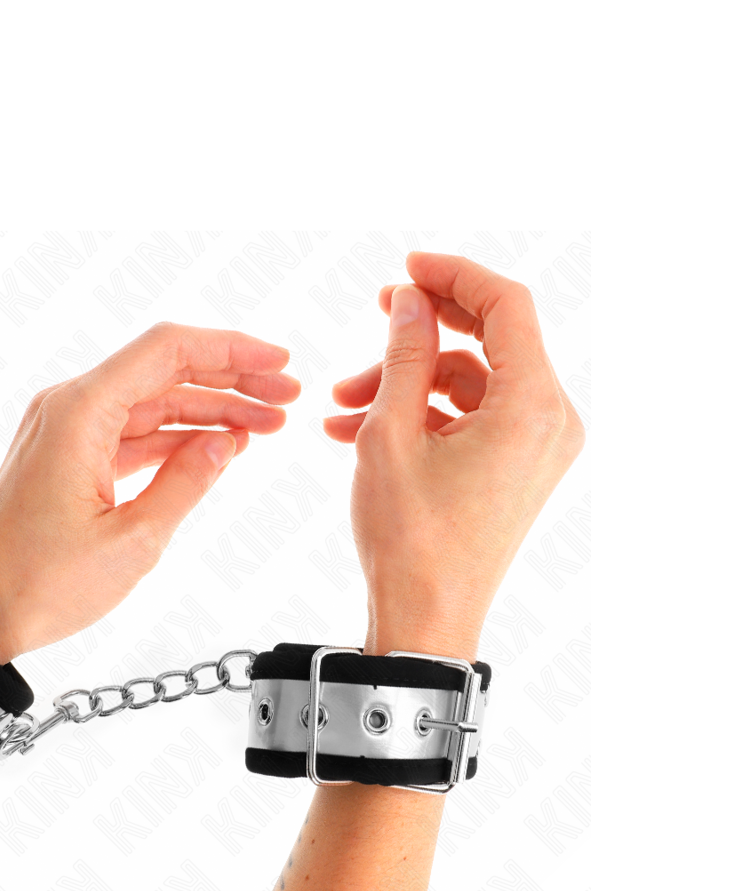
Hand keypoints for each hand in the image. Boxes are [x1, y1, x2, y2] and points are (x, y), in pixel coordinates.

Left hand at [0, 322, 298, 661]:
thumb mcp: (132, 540)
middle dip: (230, 380)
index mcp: (80, 413)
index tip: (280, 362)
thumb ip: (185, 484)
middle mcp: (69, 408)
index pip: (167, 351)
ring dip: (209, 411)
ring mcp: (64, 431)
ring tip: (267, 424)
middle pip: (163, 371)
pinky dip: (175, 438)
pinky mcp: (65, 458)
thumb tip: (227, 442)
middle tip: (287, 395)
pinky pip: (131, 433)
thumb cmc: (40, 584)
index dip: (231, 350)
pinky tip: (219, 447)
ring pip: (152, 403)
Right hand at [323, 252, 584, 659]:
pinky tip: (357, 427)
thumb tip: (410, 300)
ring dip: (407, 382)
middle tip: (378, 313)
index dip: (454, 276)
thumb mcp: (391, 434)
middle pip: (493, 340)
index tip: (406, 270)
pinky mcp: (517, 470)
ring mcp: (537, 449)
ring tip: (341, 402)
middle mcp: (550, 422)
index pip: (506, 306)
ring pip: (471, 382)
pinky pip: (472, 418)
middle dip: (426, 327)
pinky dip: (421, 415)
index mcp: (533, 406)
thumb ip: (403, 355)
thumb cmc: (411, 540)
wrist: (425, 621)